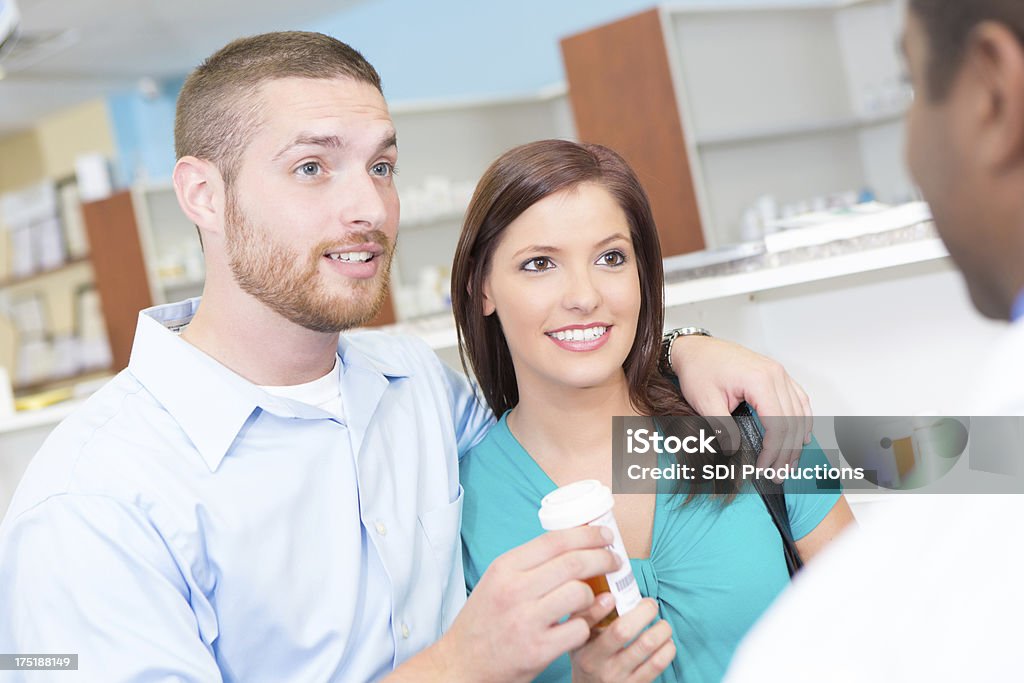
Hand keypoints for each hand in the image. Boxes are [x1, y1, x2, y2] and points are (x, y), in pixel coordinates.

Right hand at [436, 526, 621, 682]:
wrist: (461, 664)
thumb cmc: (483, 621)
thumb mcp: (497, 582)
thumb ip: (529, 564)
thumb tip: (574, 546)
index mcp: (505, 568)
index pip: (555, 540)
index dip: (587, 535)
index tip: (604, 536)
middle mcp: (514, 590)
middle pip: (574, 562)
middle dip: (604, 558)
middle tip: (614, 561)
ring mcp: (526, 621)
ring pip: (581, 593)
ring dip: (595, 594)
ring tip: (593, 598)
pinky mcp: (538, 650)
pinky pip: (580, 629)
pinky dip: (587, 626)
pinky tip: (582, 625)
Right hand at [570, 598, 675, 682]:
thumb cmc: (587, 659)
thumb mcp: (577, 641)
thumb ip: (585, 616)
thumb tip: (606, 591)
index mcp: (583, 648)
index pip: (588, 620)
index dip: (600, 604)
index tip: (614, 595)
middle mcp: (598, 663)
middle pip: (623, 630)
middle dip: (643, 611)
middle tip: (650, 605)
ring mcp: (618, 677)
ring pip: (646, 645)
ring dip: (661, 629)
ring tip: (662, 625)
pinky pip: (657, 664)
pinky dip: (667, 648)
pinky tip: (666, 643)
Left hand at [671, 335, 810, 474]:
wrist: (696, 349)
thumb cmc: (699, 369)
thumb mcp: (705, 401)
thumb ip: (721, 427)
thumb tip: (734, 450)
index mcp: (759, 380)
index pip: (777, 424)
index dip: (773, 451)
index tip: (763, 468)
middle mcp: (775, 374)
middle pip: (792, 421)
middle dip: (786, 452)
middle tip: (778, 475)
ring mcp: (779, 373)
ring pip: (800, 412)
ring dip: (797, 440)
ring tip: (789, 463)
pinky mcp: (777, 375)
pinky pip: (799, 399)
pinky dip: (803, 420)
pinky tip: (801, 437)